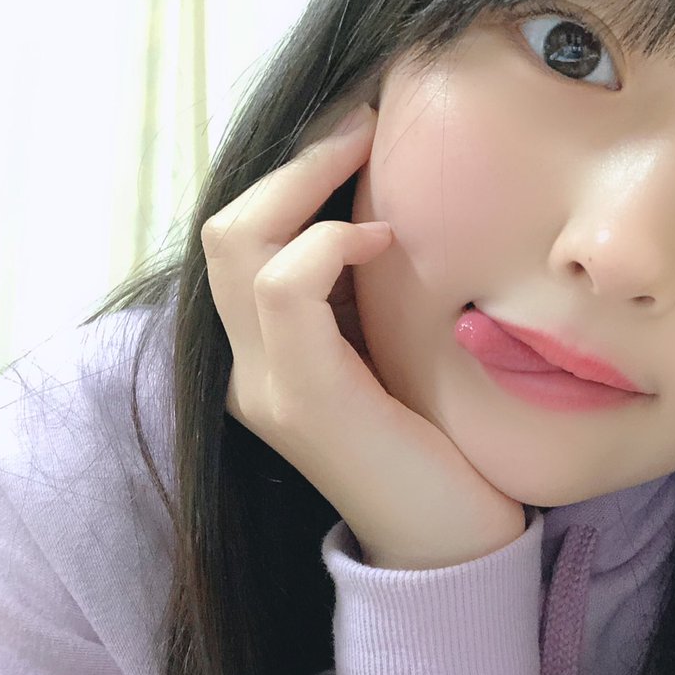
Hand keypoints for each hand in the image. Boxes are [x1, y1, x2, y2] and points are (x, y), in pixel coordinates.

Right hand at [202, 103, 526, 569]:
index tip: (355, 135)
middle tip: (363, 126)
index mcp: (269, 359)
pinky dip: (327, 244)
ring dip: (306, 183)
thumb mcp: (392, 357)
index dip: (289, 176)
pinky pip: (285, 290)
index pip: (241, 241)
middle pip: (224, 229)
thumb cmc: (438, 449)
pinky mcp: (304, 401)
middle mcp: (251, 370)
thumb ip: (363, 303)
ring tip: (369, 159)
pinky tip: (378, 239)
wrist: (450, 548)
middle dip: (294, 163)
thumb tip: (381, 214)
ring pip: (238, 244)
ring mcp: (267, 387)